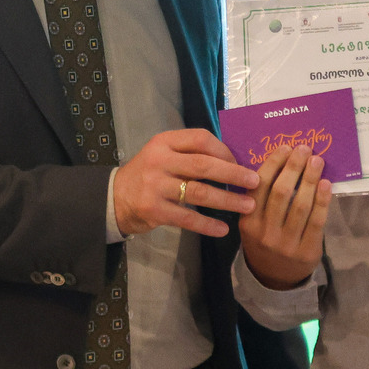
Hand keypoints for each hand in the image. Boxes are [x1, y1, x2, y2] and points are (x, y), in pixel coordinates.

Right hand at [114, 129, 258, 237]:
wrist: (114, 198)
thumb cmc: (148, 174)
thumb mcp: (164, 155)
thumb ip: (190, 154)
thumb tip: (234, 161)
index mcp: (164, 142)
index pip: (200, 139)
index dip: (224, 150)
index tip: (240, 163)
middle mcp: (159, 160)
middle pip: (203, 165)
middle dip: (233, 174)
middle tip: (255, 182)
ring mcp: (155, 186)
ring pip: (199, 192)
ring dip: (227, 200)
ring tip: (248, 206)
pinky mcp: (153, 210)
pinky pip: (187, 217)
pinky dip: (207, 224)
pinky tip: (223, 229)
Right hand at [240, 145, 332, 290]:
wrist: (273, 279)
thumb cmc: (264, 241)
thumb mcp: (253, 223)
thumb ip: (261, 199)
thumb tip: (284, 161)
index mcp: (248, 221)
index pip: (259, 186)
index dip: (273, 164)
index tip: (285, 148)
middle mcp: (264, 232)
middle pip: (280, 193)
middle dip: (294, 167)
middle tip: (305, 149)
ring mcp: (286, 244)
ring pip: (299, 205)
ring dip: (310, 179)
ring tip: (318, 161)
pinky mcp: (306, 251)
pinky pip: (316, 222)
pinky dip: (322, 200)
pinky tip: (326, 184)